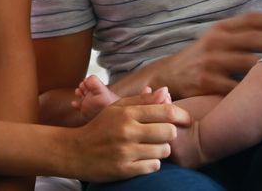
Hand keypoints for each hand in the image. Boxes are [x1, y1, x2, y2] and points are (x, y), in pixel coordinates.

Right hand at [68, 93, 190, 181]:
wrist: (74, 151)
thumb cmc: (100, 127)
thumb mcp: (117, 108)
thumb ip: (142, 100)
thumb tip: (166, 91)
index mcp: (127, 113)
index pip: (166, 112)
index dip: (182, 116)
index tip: (186, 120)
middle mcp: (127, 131)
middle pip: (169, 132)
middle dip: (170, 134)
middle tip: (162, 135)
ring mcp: (126, 151)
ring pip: (163, 151)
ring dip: (161, 150)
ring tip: (151, 147)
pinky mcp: (124, 169)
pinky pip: (153, 167)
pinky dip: (152, 163)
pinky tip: (144, 159)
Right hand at [154, 12, 261, 97]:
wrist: (170, 75)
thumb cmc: (201, 57)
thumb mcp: (216, 38)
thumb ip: (240, 33)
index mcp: (219, 29)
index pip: (249, 19)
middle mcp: (215, 42)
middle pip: (254, 39)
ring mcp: (211, 62)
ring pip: (249, 63)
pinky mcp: (207, 83)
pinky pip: (237, 88)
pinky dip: (254, 91)